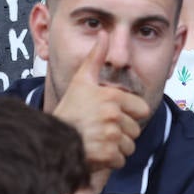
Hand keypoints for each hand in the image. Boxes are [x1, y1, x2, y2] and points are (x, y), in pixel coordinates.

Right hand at [50, 31, 149, 172]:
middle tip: (102, 129)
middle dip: (122, 132)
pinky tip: (97, 153)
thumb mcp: (81, 80)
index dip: (129, 114)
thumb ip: (95, 57)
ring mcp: (110, 135)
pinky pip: (121, 160)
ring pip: (130, 146)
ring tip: (99, 140)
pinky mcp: (107, 155)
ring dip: (117, 147)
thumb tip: (103, 33)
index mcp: (111, 96)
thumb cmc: (69, 110)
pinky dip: (111, 161)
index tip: (112, 116)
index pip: (142, 109)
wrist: (51, 138)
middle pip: (136, 129)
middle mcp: (113, 115)